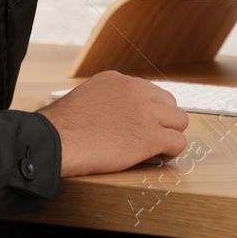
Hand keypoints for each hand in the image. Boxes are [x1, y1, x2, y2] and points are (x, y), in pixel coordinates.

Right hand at [37, 71, 188, 176]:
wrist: (56, 139)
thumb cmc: (61, 126)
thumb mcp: (86, 97)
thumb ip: (107, 100)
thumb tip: (116, 116)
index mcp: (118, 80)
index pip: (149, 91)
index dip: (148, 110)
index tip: (141, 124)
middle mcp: (136, 91)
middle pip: (169, 103)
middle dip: (163, 120)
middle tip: (151, 137)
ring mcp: (146, 112)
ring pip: (180, 120)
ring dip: (170, 134)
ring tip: (157, 148)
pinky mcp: (150, 136)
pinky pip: (178, 142)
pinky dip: (171, 151)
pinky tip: (158, 157)